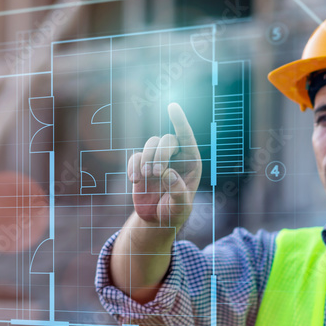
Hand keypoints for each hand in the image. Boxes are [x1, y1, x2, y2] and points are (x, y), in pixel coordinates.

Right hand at [127, 103, 201, 226]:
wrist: (157, 219)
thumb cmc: (174, 212)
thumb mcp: (181, 207)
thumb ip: (178, 192)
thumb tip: (168, 174)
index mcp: (191, 161)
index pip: (187, 136)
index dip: (179, 120)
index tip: (172, 106)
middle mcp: (176, 155)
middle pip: (166, 140)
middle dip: (159, 155)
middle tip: (155, 174)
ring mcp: (158, 158)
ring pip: (150, 144)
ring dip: (146, 159)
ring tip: (145, 179)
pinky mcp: (142, 164)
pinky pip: (135, 157)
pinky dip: (133, 167)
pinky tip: (135, 182)